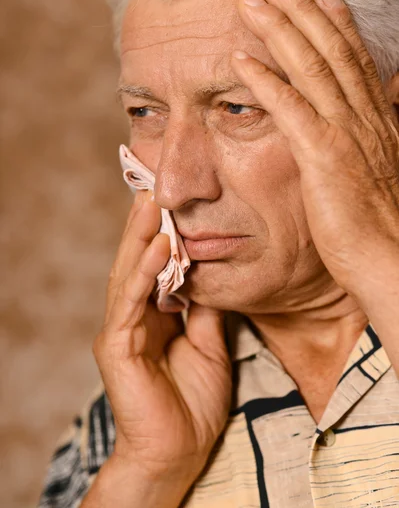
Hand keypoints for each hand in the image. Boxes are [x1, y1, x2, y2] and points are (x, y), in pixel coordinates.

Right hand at [93, 190, 231, 485]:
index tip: (171, 202)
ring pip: (130, 274)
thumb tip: (209, 275)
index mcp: (152, 316)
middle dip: (145, 225)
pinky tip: (159, 246)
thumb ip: (203, 309)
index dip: (160, 234)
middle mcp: (132, 317)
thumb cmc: (192, 402)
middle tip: (153, 186)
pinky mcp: (118, 346)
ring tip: (152, 203)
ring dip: (141, 237)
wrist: (179, 452)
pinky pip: (133, 301)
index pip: (154, 267)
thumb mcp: (208, 344)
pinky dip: (146, 272)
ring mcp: (121, 330)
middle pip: (137, 262)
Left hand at [231, 0, 398, 294]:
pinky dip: (265, 80)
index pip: (354, 59)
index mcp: (375, 119)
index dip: (337, 23)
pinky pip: (290, 108)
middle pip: (331, 51)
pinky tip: (241, 58)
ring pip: (310, 68)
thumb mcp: (379, 167)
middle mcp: (363, 117)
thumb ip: (372, 133)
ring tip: (252, 4)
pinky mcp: (323, 155)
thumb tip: (379, 104)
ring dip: (279, 31)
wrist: (386, 257)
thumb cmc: (376, 221)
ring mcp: (344, 133)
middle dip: (302, 12)